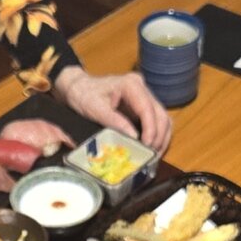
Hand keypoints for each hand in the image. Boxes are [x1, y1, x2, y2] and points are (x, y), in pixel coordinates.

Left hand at [52, 64, 172, 151]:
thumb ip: (115, 121)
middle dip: (158, 136)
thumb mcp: (95, 109)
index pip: (147, 108)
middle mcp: (142, 88)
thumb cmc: (84, 95)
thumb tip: (134, 137)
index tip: (147, 146)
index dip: (151, 129)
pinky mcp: (143, 107)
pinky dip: (156, 136)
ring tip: (153, 156)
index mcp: (131, 84)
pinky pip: (156, 122)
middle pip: (160, 114)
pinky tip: (151, 149)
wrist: (78, 88)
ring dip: (161, 138)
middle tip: (151, 155)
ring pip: (162, 118)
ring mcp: (144, 97)